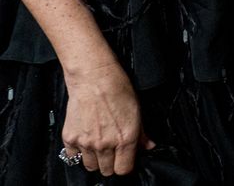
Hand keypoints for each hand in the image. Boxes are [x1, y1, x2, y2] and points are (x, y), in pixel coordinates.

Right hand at [62, 60, 154, 175]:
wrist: (94, 78)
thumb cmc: (117, 89)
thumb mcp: (137, 111)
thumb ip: (142, 134)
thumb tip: (148, 146)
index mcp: (125, 139)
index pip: (124, 169)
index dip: (125, 165)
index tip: (125, 159)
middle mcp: (105, 144)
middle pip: (106, 170)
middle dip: (110, 163)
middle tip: (112, 151)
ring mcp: (86, 143)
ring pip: (90, 166)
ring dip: (95, 159)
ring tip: (98, 145)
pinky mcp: (70, 138)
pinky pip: (73, 156)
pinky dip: (78, 151)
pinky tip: (85, 139)